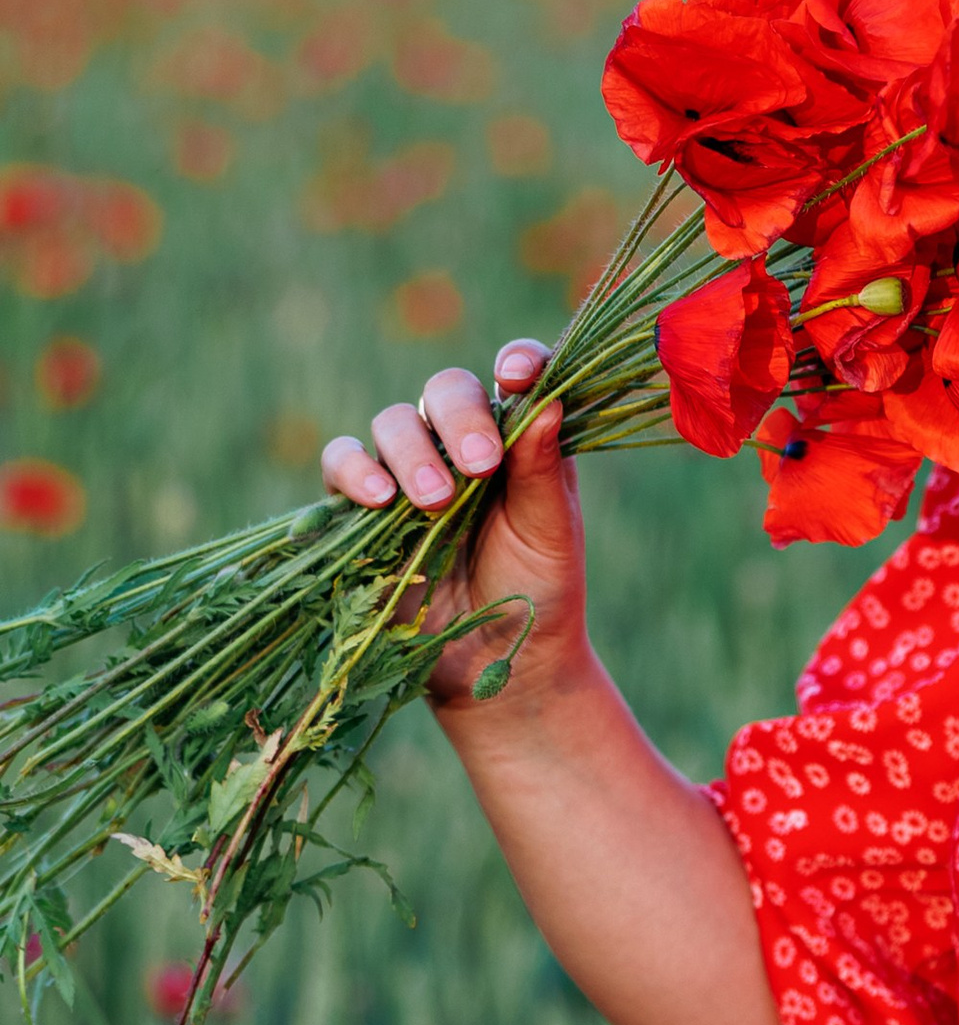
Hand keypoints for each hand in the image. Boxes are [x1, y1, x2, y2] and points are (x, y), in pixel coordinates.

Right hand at [320, 341, 588, 712]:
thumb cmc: (539, 591)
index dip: (517, 361)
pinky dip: (353, 471)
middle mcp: (461, 444)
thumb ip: (543, 469)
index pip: (514, 377)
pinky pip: (341, 464)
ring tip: (433, 502)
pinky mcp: (364, 508)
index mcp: (518, 438)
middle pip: (445, 391)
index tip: (516, 374)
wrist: (498, 663)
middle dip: (459, 418)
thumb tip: (545, 398)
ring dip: (409, 451)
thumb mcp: (551, 532)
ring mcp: (409, 471)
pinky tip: (378, 501)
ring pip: (393, 423)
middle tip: (479, 466)